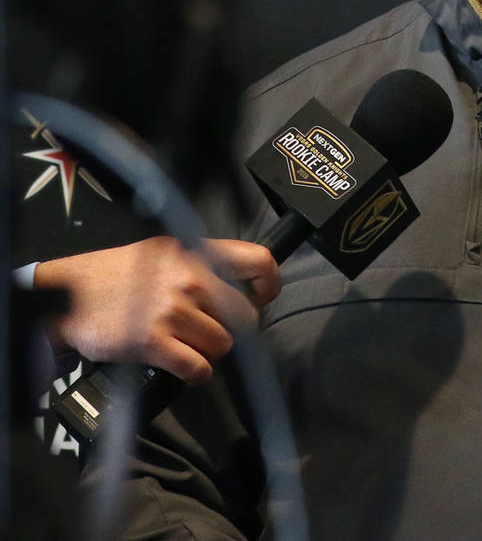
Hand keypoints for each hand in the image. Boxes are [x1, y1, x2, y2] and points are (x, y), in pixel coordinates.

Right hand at [34, 236, 280, 383]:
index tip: (264, 297)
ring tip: (190, 345)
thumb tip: (241, 284)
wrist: (68, 295)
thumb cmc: (117, 274)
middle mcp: (191, 279)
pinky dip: (196, 373)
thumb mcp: (166, 252)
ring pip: (224, 344)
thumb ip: (203, 264)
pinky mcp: (153, 343)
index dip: (269, 284)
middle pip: (246, 315)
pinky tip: (185, 366)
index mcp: (197, 252)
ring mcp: (173, 311)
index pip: (259, 261)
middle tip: (214, 330)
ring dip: (211, 351)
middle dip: (234, 328)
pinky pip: (198, 368)